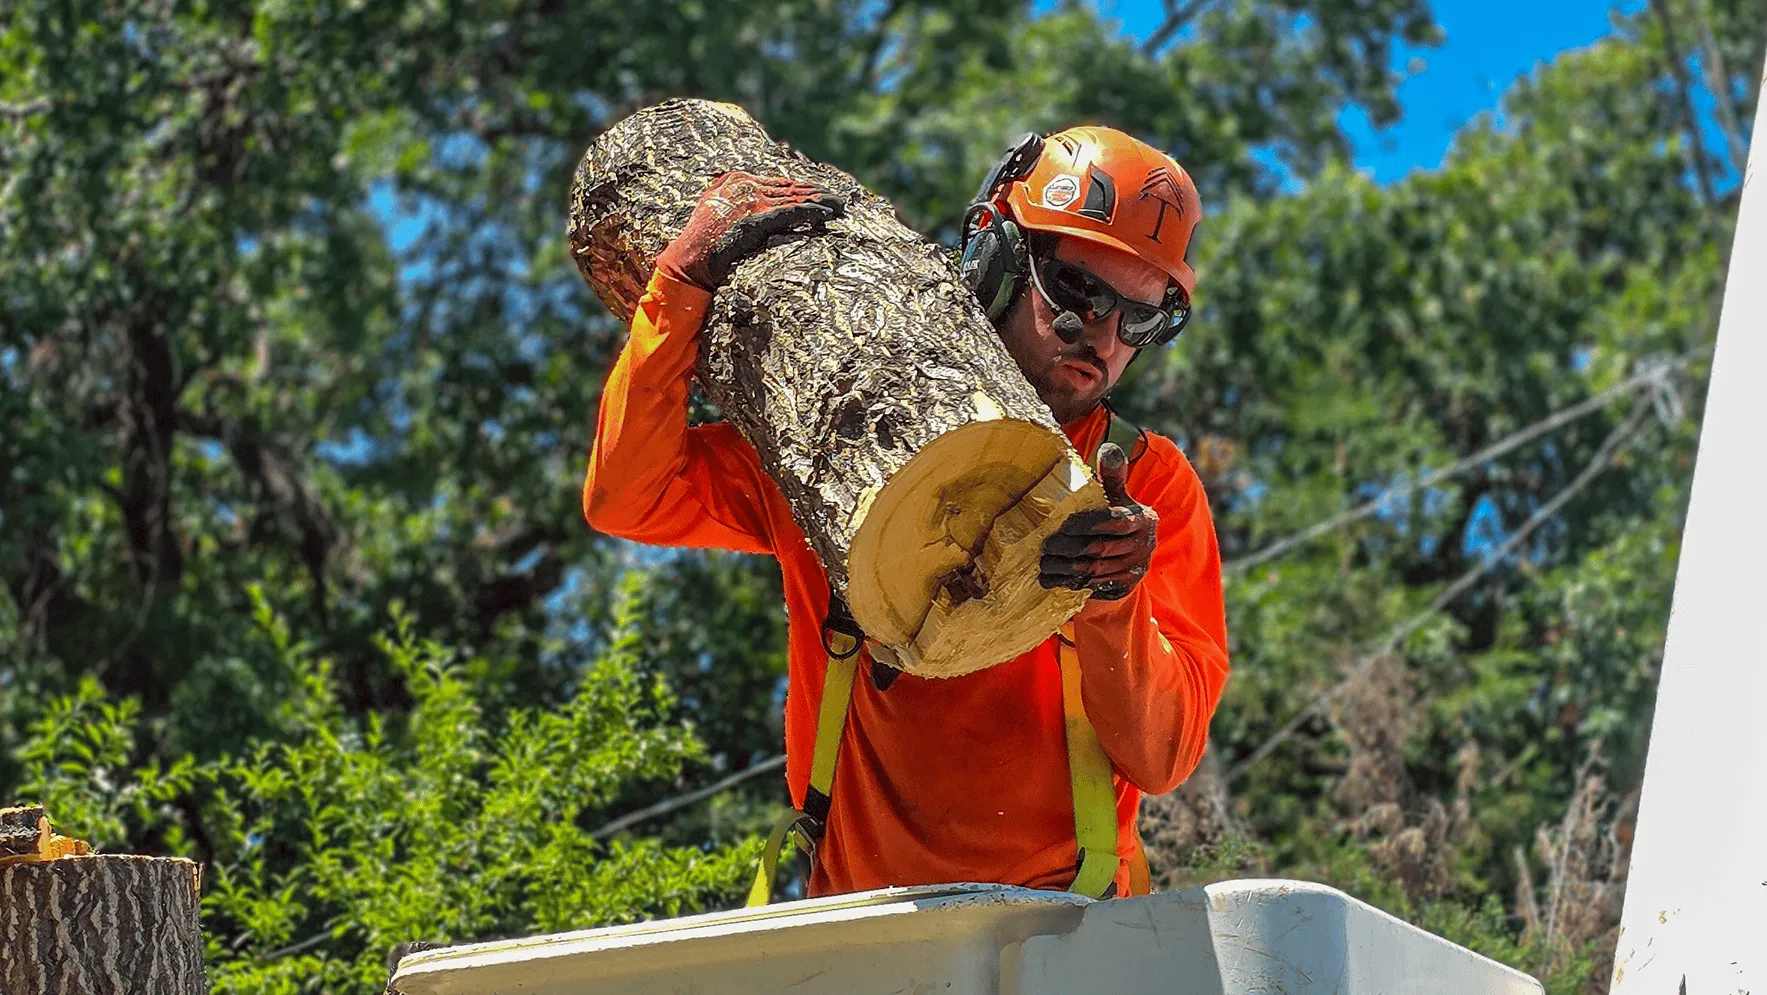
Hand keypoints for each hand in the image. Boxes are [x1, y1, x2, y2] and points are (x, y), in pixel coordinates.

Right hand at [654, 171, 845, 290]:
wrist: (688, 261)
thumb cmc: (701, 244)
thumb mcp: (714, 212)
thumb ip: (732, 201)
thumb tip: (753, 207)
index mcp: (735, 180)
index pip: (778, 182)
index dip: (802, 188)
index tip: (820, 193)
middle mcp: (744, 186)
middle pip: (791, 188)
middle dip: (817, 193)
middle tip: (839, 199)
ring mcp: (751, 201)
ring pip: (795, 198)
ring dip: (821, 202)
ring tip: (841, 206)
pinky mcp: (756, 219)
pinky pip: (791, 213)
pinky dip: (811, 213)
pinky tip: (827, 215)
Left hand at [1040, 442, 1157, 601]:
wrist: (1132, 550)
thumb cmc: (1117, 513)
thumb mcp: (1118, 494)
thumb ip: (1113, 473)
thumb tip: (1108, 450)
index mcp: (1143, 520)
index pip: (1116, 522)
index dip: (1088, 524)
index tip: (1064, 524)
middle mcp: (1143, 547)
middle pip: (1101, 549)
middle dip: (1070, 547)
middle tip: (1046, 545)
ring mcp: (1134, 569)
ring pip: (1095, 570)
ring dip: (1066, 568)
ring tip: (1044, 562)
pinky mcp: (1123, 586)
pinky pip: (1094, 586)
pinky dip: (1071, 582)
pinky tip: (1051, 577)